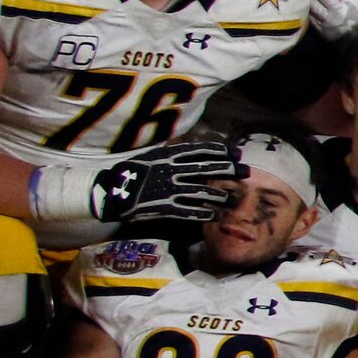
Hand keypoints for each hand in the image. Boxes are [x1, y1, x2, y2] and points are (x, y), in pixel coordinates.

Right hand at [92, 138, 241, 226]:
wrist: (110, 192)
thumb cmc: (130, 172)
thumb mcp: (150, 155)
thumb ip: (169, 150)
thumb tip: (186, 141)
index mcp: (167, 156)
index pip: (198, 151)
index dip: (218, 151)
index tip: (234, 152)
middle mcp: (170, 171)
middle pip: (205, 169)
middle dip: (228, 170)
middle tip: (246, 171)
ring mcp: (167, 189)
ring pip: (200, 191)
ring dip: (219, 196)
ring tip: (233, 199)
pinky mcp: (163, 206)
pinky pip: (186, 210)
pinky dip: (200, 213)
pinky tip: (212, 216)